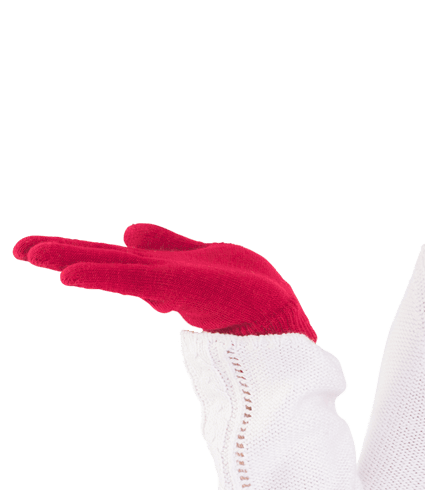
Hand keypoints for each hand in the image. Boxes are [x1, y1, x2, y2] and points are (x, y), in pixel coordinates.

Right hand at [13, 223, 316, 342]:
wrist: (277, 313)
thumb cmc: (247, 289)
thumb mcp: (203, 254)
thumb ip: (167, 245)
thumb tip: (128, 232)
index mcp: (164, 269)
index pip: (116, 257)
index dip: (80, 251)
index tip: (40, 248)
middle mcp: (159, 277)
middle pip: (105, 261)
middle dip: (63, 253)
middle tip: (19, 247)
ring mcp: (167, 283)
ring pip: (112, 268)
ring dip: (71, 259)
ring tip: (31, 252)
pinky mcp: (178, 288)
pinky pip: (134, 279)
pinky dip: (102, 276)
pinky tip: (69, 274)